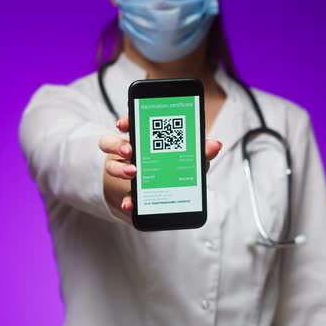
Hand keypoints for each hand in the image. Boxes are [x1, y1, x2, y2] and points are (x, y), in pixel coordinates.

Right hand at [98, 116, 221, 222]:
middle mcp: (130, 151)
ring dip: (119, 169)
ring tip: (133, 173)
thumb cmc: (179, 166)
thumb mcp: (191, 158)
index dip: (125, 121)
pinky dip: (127, 199)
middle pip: (112, 142)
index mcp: (144, 138)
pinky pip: (122, 194)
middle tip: (129, 150)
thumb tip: (215, 145)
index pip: (129, 123)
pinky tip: (130, 204)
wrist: (171, 195)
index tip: (123, 124)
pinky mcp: (128, 191)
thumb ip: (201, 150)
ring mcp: (125, 170)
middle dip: (118, 145)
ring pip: (111, 165)